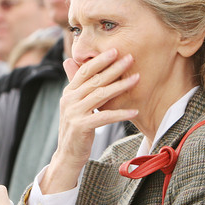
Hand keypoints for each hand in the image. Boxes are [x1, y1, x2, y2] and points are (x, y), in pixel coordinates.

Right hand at [41, 49, 138, 193]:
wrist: (67, 154)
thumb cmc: (76, 129)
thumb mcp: (76, 106)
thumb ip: (79, 87)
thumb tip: (74, 64)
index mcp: (68, 92)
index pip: (84, 71)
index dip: (100, 60)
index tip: (116, 50)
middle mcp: (69, 100)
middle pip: (95, 80)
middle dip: (114, 68)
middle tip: (130, 58)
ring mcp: (74, 113)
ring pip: (101, 95)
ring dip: (121, 86)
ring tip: (137, 79)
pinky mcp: (81, 127)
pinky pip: (105, 117)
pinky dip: (121, 113)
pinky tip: (134, 110)